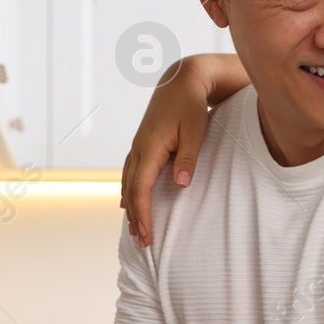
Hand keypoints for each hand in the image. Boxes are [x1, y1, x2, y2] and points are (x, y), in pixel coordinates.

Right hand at [120, 56, 216, 246]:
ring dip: (131, 207)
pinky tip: (128, 202)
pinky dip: (129, 191)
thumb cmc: (191, 107)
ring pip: (128, 183)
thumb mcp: (195, 132)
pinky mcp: (142, 144)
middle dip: (136, 217)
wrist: (181, 81)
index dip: (144, 215)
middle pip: (131, 190)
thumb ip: (188, 159)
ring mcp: (137, 146)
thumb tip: (181, 184)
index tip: (149, 235)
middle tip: (143, 242)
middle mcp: (138, 149)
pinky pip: (130, 173)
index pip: (141, 189)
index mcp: (150, 148)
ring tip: (136, 229)